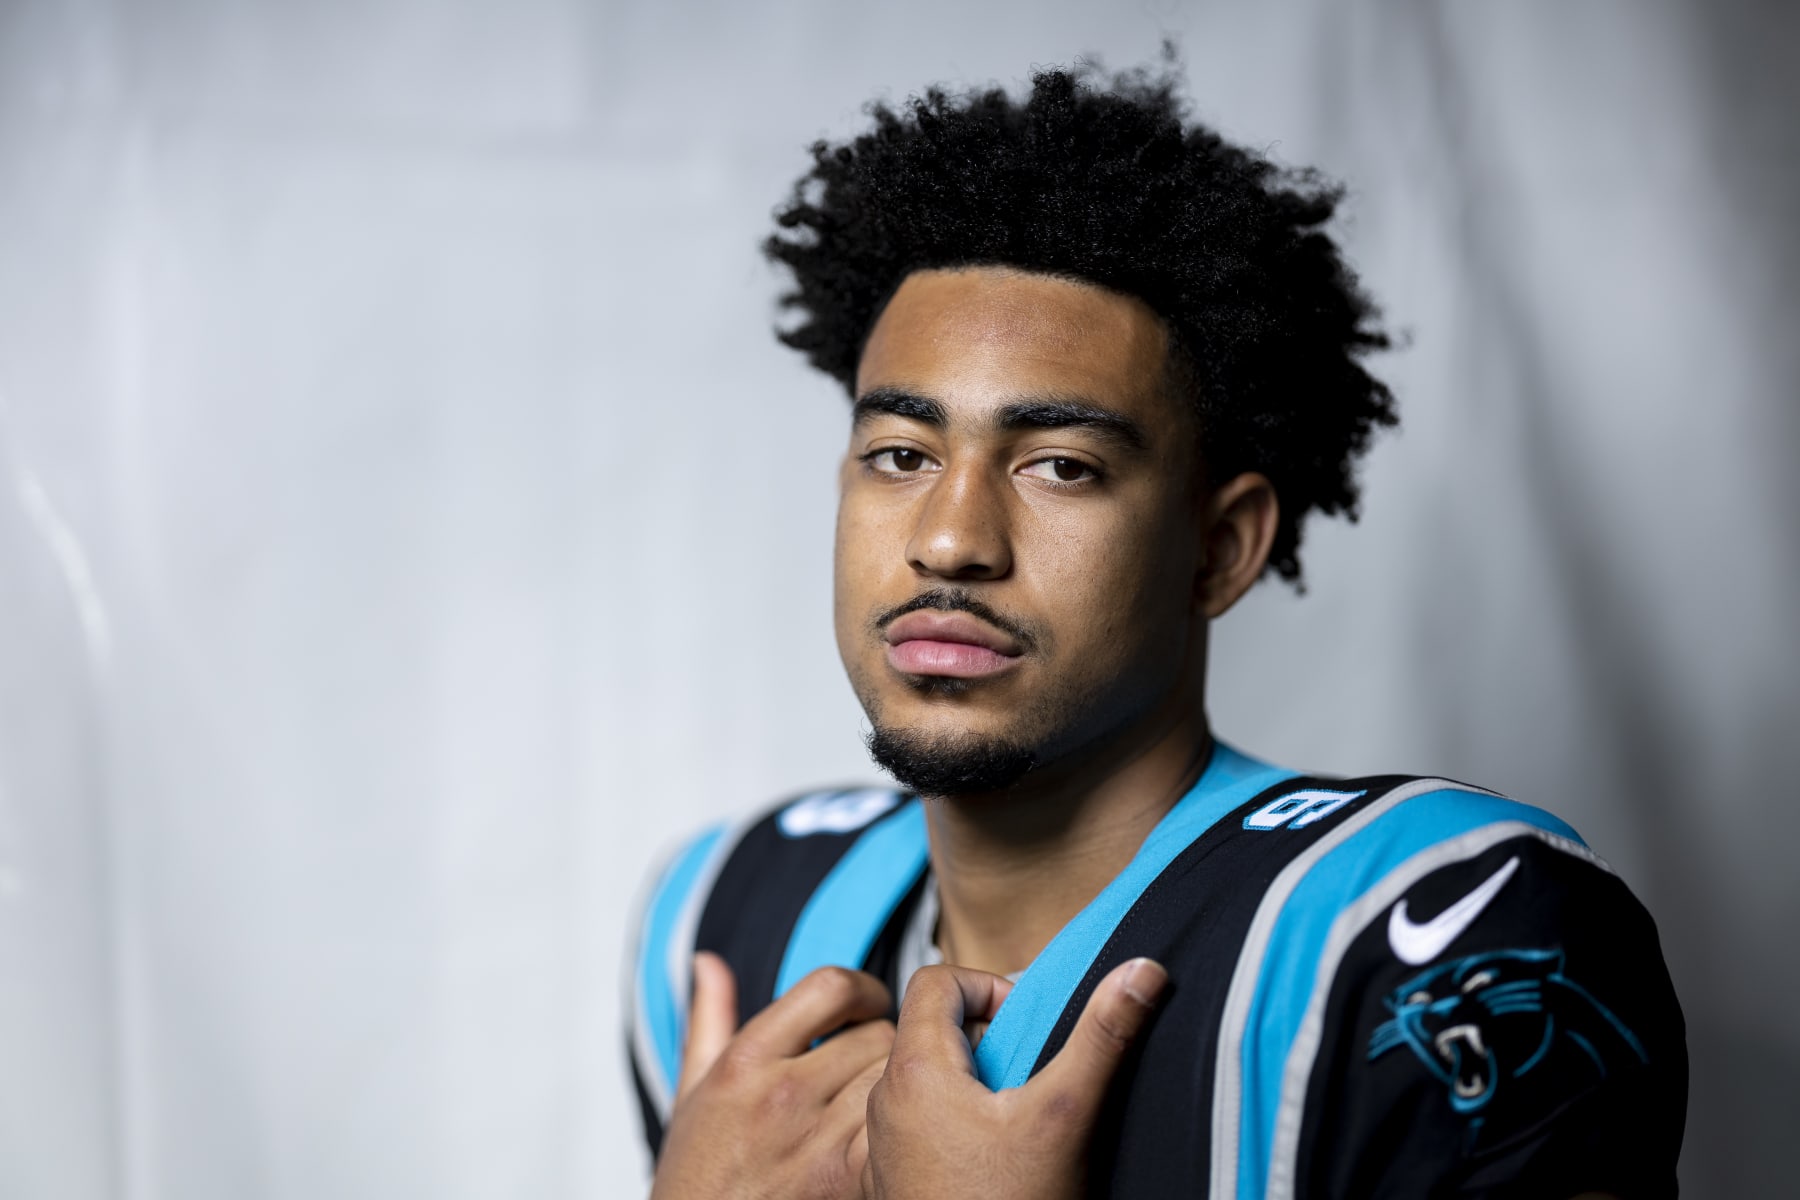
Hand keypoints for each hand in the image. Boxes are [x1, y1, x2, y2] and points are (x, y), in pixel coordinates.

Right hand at [650, 952, 893, 1199]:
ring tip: (877, 1105)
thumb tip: (707, 961)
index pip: (832, 986)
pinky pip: (895, 1131)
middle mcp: (781, 1095)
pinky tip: (882, 1142)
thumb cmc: (695, 1178)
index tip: (867, 1006)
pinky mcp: (845, 1182)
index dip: (863, 990)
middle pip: (877, 1033)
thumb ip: (708, 1021)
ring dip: (894, 1088)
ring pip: (894, 1080)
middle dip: (881, 1045)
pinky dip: (896, 1132)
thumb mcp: (689, 1094)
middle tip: (871, 1067)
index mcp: (744, 1061)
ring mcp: (815, 1141)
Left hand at [861, 958, 1167, 1199]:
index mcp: (913, 1070)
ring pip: (924, 1078)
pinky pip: (916, 1123)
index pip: (935, 979)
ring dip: (973, 1082)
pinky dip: (955, 1122)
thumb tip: (1142, 969)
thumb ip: (1102, 1035)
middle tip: (1031, 1074)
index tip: (1028, 1024)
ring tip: (1017, 1119)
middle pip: (929, 1027)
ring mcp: (879, 1145)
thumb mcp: (1065, 1115)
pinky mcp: (887, 1180)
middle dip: (986, 1038)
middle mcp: (883, 1101)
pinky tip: (995, 1159)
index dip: (988, 986)